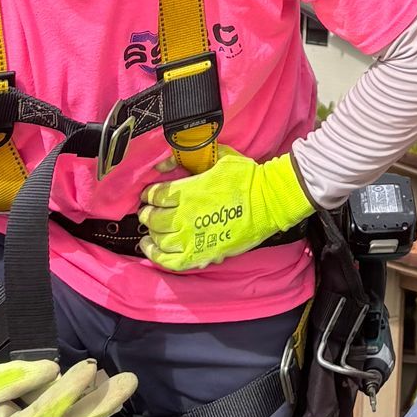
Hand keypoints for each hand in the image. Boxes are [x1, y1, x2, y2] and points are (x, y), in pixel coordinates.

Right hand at [0, 357, 136, 416]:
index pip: (48, 410)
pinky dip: (78, 414)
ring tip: (117, 381)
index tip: (90, 366)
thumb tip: (54, 370)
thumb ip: (18, 377)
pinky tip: (93, 392)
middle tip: (131, 381)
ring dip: (94, 404)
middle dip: (103, 402)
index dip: (71, 388)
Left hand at [140, 146, 314, 270]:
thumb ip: (192, 158)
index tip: (148, 195)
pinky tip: (152, 250)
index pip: (156, 195)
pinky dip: (157, 256)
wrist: (269, 202)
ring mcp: (191, 237)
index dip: (149, 195)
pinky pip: (170, 260)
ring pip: (159, 239)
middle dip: (147, 214)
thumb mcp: (220, 157)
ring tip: (148, 232)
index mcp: (188, 191)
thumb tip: (165, 162)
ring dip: (150, 235)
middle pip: (153, 218)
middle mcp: (185, 215)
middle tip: (148, 212)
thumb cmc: (248, 178)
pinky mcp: (201, 253)